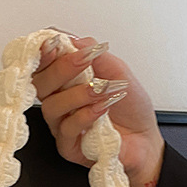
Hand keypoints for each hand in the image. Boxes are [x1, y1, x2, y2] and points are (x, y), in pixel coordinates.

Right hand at [33, 33, 163, 186]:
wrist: (146, 139)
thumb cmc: (130, 108)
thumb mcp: (117, 71)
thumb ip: (94, 54)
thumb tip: (73, 39)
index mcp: (66, 82)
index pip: (44, 64)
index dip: (44, 52)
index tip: (55, 42)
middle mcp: (60, 102)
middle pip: (41, 84)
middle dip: (61, 68)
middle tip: (84, 60)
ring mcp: (62, 125)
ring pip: (52, 107)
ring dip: (78, 94)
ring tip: (102, 90)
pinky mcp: (68, 147)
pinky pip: (66, 129)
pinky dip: (85, 116)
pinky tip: (102, 110)